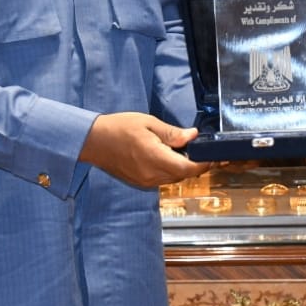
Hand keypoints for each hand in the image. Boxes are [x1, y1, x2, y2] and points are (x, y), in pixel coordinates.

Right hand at [80, 111, 209, 188]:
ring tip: (180, 150)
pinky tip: (166, 156)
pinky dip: (169, 170)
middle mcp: (152, 175)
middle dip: (195, 164)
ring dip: (182, 168)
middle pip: (183, 175)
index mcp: (156, 158)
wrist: (93, 141)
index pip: (189, 169)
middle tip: (199, 149)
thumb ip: (173, 133)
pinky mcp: (140, 182)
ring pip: (173, 179)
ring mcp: (145, 181)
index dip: (204, 163)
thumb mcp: (148, 123)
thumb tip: (193, 136)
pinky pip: (162, 179)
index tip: (212, 155)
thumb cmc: (118, 128)